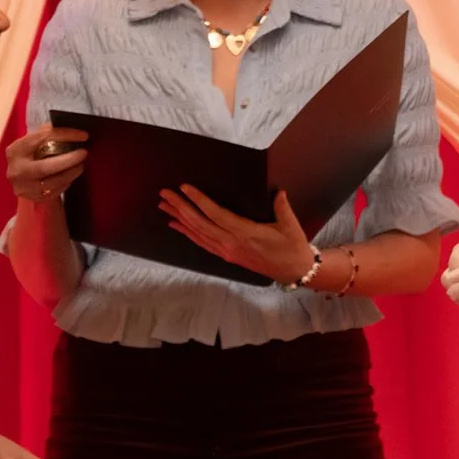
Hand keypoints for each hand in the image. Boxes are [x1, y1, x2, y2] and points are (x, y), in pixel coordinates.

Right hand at [6, 124, 86, 203]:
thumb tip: (75, 131)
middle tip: (84, 153)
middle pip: (44, 167)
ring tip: (81, 165)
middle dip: (68, 160)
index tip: (83, 135)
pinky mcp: (31, 198)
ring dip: (70, 173)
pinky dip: (65, 184)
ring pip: (51, 183)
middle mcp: (16, 170)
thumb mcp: (35, 140)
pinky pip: (53, 193)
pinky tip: (71, 176)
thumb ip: (49, 133)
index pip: (41, 139)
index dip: (64, 135)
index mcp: (16, 150)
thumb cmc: (31, 153)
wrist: (21, 175)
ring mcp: (22, 187)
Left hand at [159, 186, 313, 283]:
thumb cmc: (293, 246)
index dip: (198, 200)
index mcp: (245, 233)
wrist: (294, 271)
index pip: (215, 214)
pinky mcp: (227, 256)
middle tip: (164, 193)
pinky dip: (187, 233)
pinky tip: (177, 225)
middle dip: (180, 207)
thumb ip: (281, 206)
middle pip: (199, 223)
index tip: (184, 187)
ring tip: (164, 206)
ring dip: (179, 218)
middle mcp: (231, 243)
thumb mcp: (290, 225)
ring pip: (197, 233)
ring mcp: (227, 251)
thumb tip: (277, 191)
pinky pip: (202, 243)